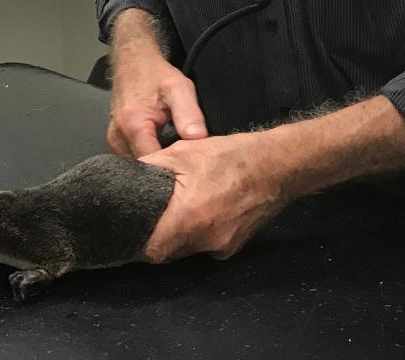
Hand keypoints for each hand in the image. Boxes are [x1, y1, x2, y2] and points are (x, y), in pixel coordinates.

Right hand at [108, 10, 207, 156]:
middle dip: (163, 167)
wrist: (133, 61)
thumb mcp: (179, 88)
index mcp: (133, 126)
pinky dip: (146, 154)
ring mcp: (114, 139)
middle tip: (182, 161)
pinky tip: (160, 148)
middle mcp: (118, 136)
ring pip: (137, 163)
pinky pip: (131, 155)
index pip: (152, 163)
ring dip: (154, 162)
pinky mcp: (115, 139)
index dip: (171, 169)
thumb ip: (188, 114)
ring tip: (171, 154)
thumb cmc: (155, 74)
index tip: (186, 168)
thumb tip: (198, 139)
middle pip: (143, 166)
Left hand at [138, 134, 290, 262]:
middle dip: (156, 238)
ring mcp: (222, 247)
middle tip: (150, 217)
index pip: (151, 250)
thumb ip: (149, 167)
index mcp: (188, 218)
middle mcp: (204, 240)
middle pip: (167, 252)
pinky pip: (206, 246)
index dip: (137, 242)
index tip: (131, 230)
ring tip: (176, 211)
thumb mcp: (183, 152)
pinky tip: (203, 213)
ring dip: (177, 236)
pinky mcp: (234, 247)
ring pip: (186, 250)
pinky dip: (199, 235)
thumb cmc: (230, 156)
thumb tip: (125, 176)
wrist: (279, 166)